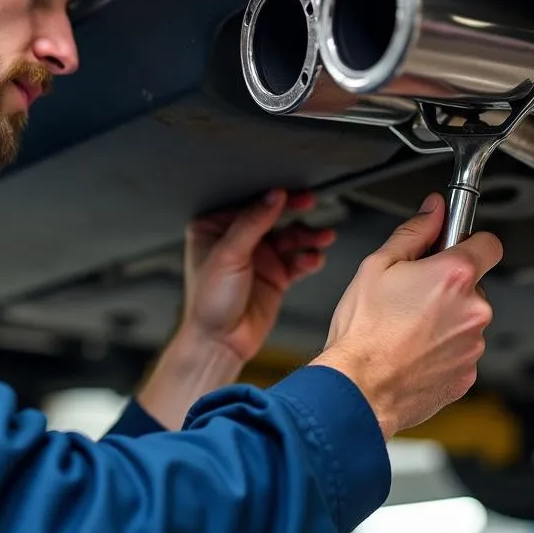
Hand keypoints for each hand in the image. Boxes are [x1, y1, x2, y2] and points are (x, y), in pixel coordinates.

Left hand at [181, 188, 336, 364]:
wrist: (221, 343)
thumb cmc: (209, 302)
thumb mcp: (228, 254)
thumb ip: (253, 223)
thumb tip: (274, 196)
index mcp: (214, 227)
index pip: (245, 202)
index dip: (267, 195)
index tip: (287, 189)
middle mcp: (237, 240)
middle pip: (271, 216)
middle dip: (293, 209)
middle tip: (310, 200)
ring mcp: (259, 257)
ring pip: (289, 237)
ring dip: (308, 235)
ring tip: (324, 235)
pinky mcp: (276, 275)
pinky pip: (297, 260)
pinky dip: (308, 258)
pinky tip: (314, 258)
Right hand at [312, 193, 499, 440]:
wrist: (359, 388)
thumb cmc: (363, 331)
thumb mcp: (377, 265)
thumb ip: (414, 232)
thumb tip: (433, 210)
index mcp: (454, 275)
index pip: (489, 243)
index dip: (469, 242)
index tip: (453, 248)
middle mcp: (473, 310)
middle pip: (473, 285)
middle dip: (447, 286)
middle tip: (410, 295)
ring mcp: (473, 346)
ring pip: (465, 320)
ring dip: (444, 320)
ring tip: (405, 327)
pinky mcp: (467, 375)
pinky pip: (459, 351)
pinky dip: (441, 349)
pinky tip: (411, 349)